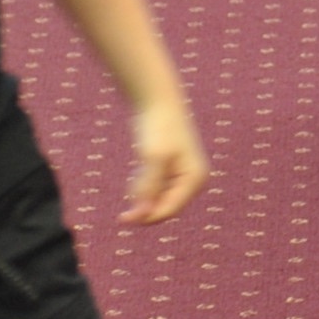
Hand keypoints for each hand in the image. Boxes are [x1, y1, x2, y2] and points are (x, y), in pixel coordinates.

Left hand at [119, 98, 208, 226]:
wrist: (157, 100)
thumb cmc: (158, 127)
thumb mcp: (153, 158)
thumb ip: (149, 187)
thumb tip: (142, 214)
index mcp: (195, 178)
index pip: (171, 209)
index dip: (148, 217)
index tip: (124, 218)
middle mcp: (193, 179)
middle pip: (165, 205)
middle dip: (145, 206)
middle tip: (123, 207)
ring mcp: (183, 174)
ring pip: (159, 198)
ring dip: (143, 195)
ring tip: (135, 173)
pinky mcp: (171, 168)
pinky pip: (156, 188)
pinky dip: (143, 186)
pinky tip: (137, 171)